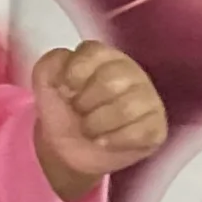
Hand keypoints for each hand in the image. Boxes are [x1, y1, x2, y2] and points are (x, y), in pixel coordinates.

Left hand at [32, 40, 168, 200]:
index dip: (74, 74)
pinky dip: (114, 141)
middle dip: (84, 102)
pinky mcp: (156, 128)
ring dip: (96, 124)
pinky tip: (103, 142)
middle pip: (110, 81)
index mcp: (105, 57)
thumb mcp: (45, 82)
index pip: (94, 52)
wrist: (67, 149)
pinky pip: (140, 132)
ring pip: (126, 108)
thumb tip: (66, 68)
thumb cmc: (62, 109)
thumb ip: (50, 64)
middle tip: (78, 112)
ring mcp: (148, 100)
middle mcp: (132, 73)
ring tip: (89, 130)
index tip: (64, 91)